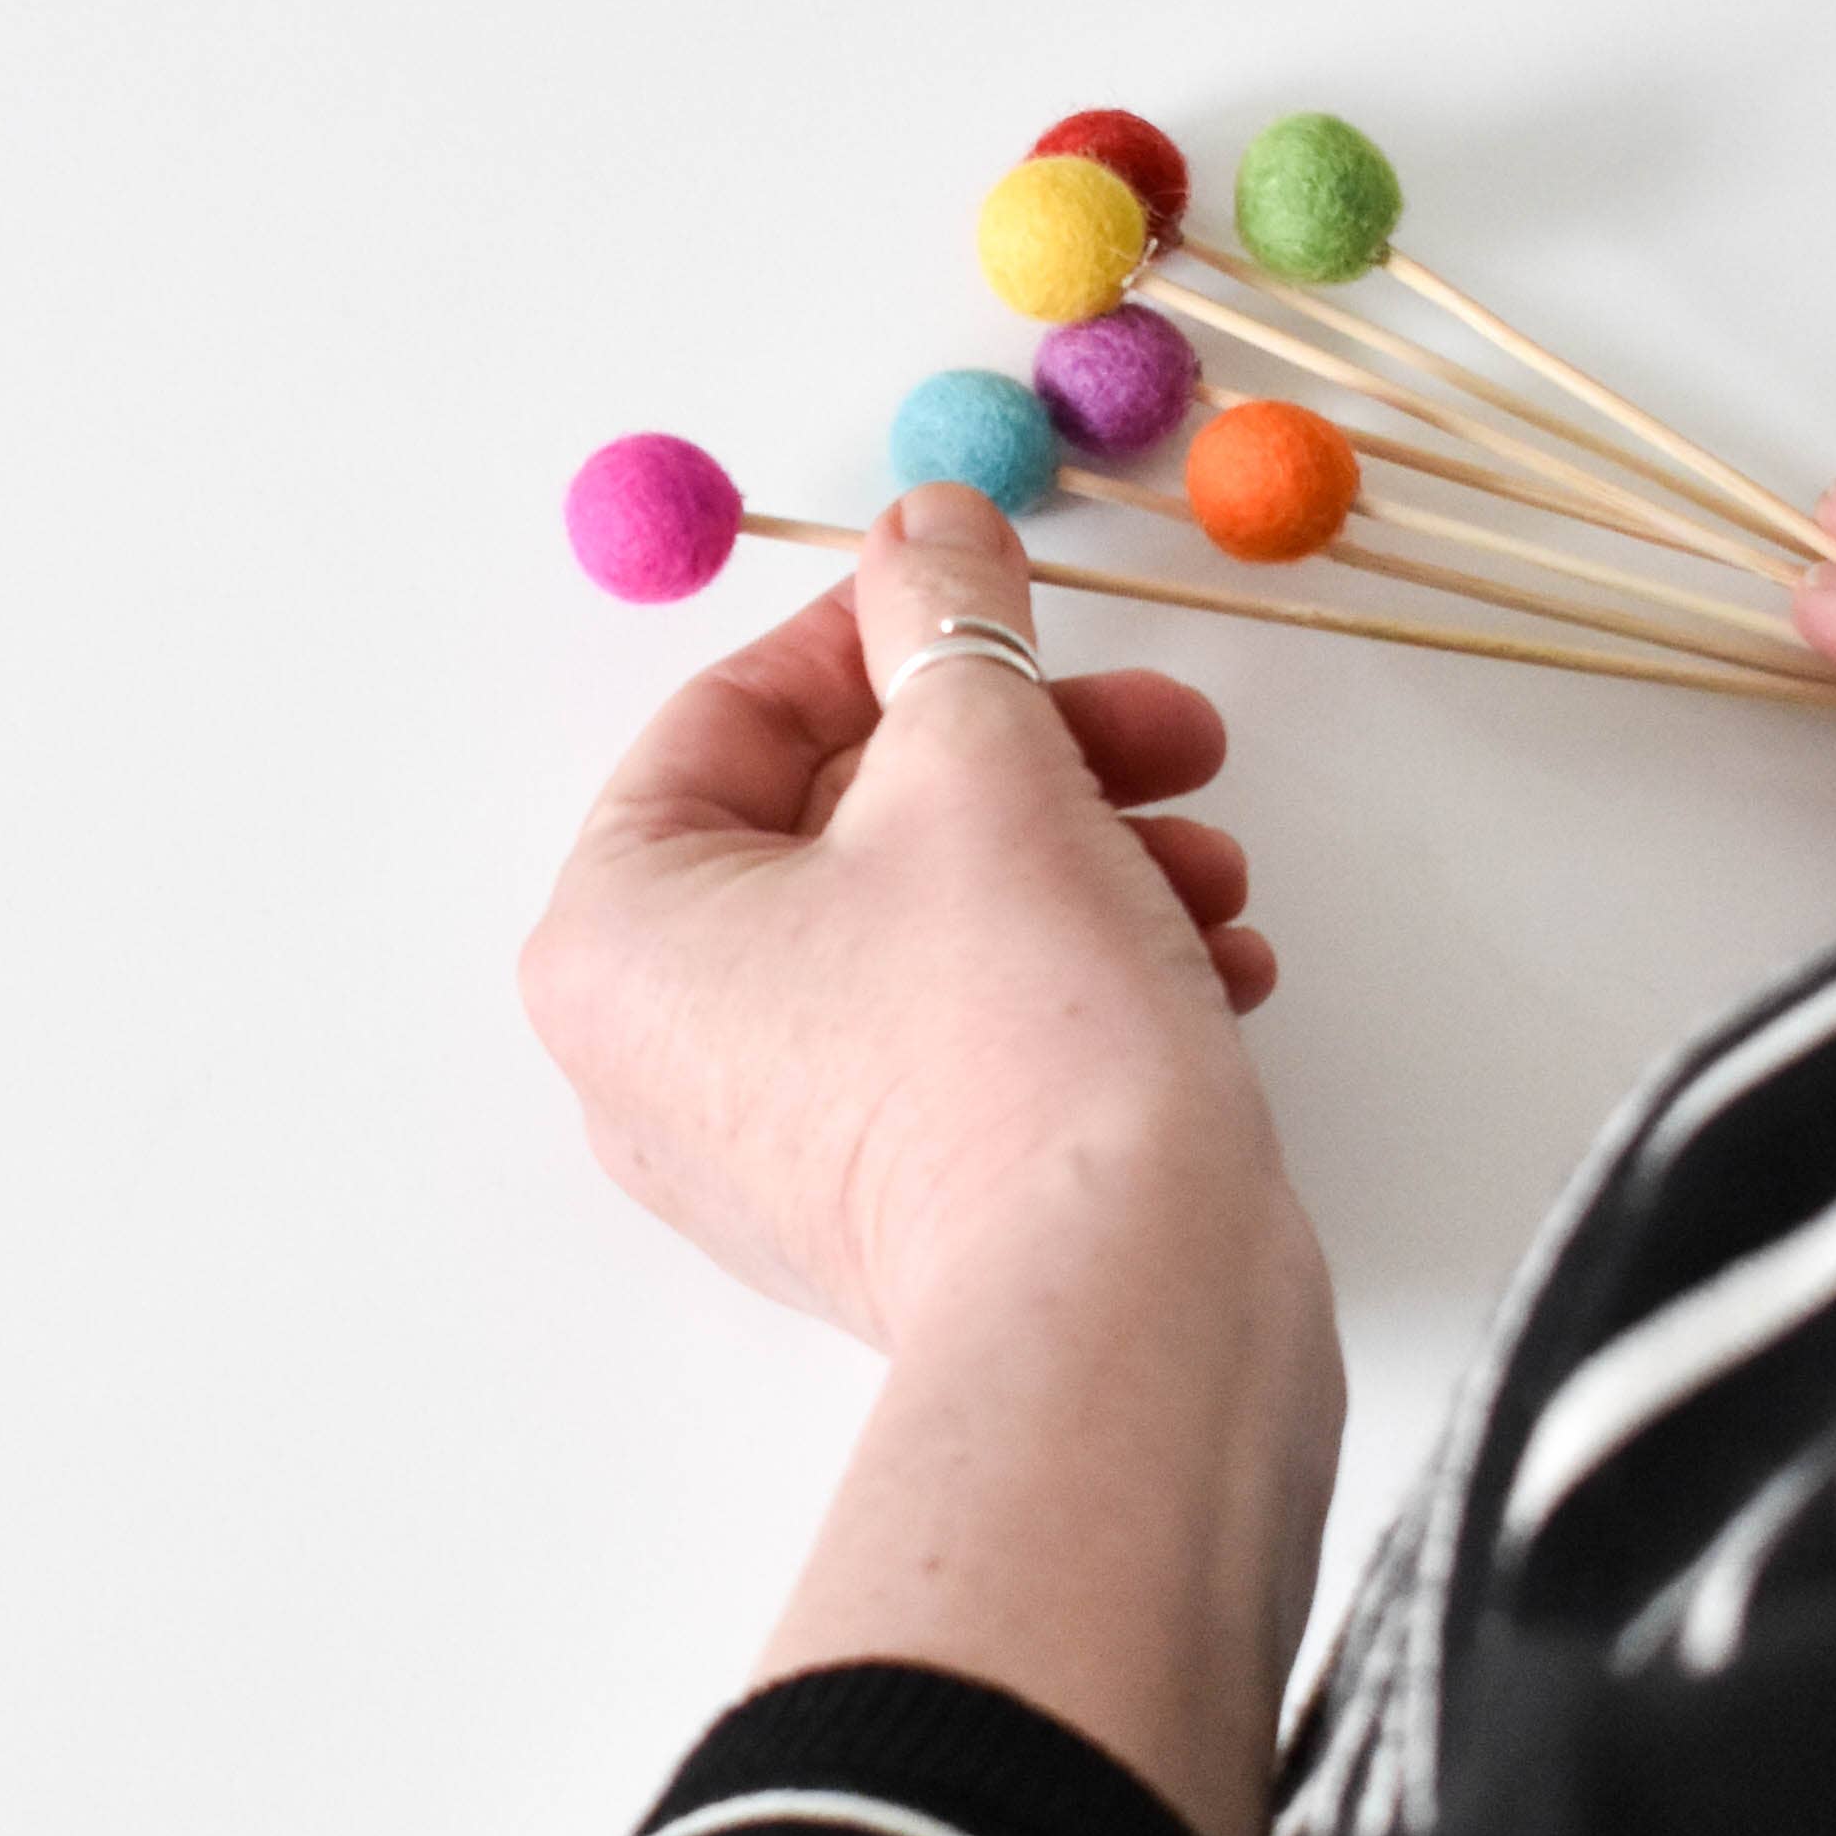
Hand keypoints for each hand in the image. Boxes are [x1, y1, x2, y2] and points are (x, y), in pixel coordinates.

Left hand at [521, 482, 1303, 1351]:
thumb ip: (949, 617)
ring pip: (937, 924)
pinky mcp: (893, 1204)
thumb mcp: (984, 761)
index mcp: (621, 934)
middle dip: (1038, 759)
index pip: (731, 717)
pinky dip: (1087, 970)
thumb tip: (929, 527)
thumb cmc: (1016, 1031)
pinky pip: (973, 1030)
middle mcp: (666, 1053)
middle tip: (1162, 727)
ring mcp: (778, 1145)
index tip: (994, 603)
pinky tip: (1214, 961)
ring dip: (1091, 859)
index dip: (882, 634)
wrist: (1132, 1308)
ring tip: (1209, 869)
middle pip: (857, 822)